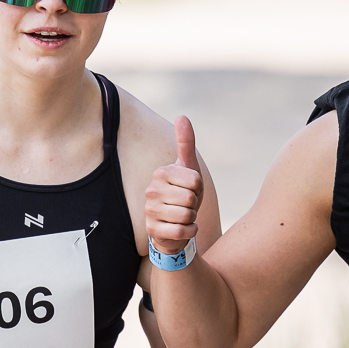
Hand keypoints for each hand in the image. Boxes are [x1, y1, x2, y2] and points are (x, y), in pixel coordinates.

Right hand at [144, 116, 201, 258]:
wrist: (175, 223)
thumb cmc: (184, 193)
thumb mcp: (189, 168)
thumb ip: (186, 143)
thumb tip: (182, 116)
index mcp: (161, 173)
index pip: (195, 180)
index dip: (198, 187)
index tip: (190, 189)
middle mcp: (151, 190)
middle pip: (191, 198)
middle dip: (194, 204)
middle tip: (186, 204)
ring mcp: (150, 211)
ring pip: (186, 215)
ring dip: (191, 218)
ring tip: (183, 215)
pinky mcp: (152, 230)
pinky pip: (181, 231)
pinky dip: (189, 231)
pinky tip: (182, 228)